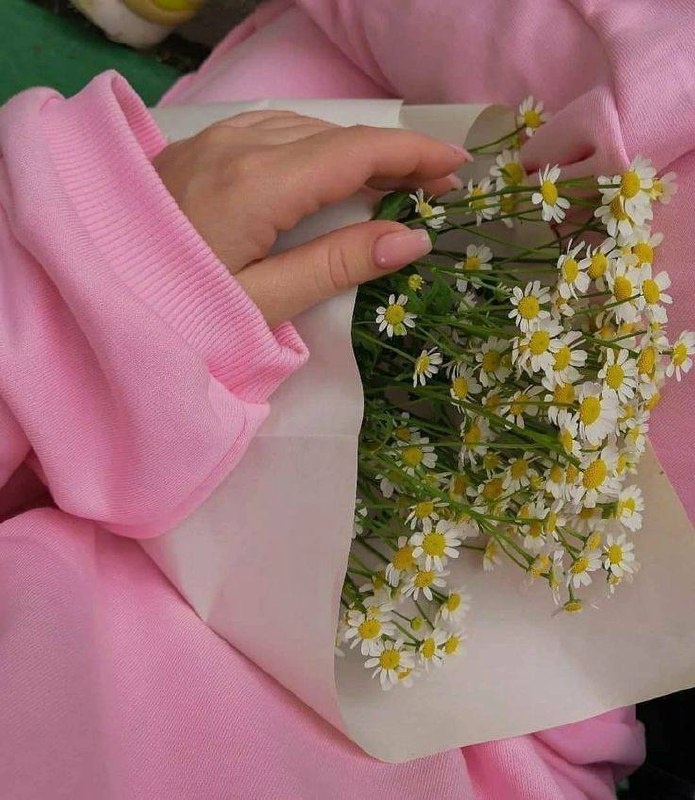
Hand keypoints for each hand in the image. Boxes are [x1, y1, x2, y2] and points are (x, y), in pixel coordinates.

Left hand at [153, 110, 469, 327]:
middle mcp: (240, 146)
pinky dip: (317, 149)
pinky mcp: (200, 149)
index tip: (459, 165)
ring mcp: (216, 142)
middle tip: (435, 188)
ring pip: (308, 131)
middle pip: (337, 136)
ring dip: (356, 151)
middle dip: (394, 155)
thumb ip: (338, 265)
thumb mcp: (265, 302)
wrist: (93, 293)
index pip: (358, 152)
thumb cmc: (177, 312)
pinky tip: (330, 174)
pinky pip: (275, 134)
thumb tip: (412, 240)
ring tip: (393, 184)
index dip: (415, 152)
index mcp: (260, 183)